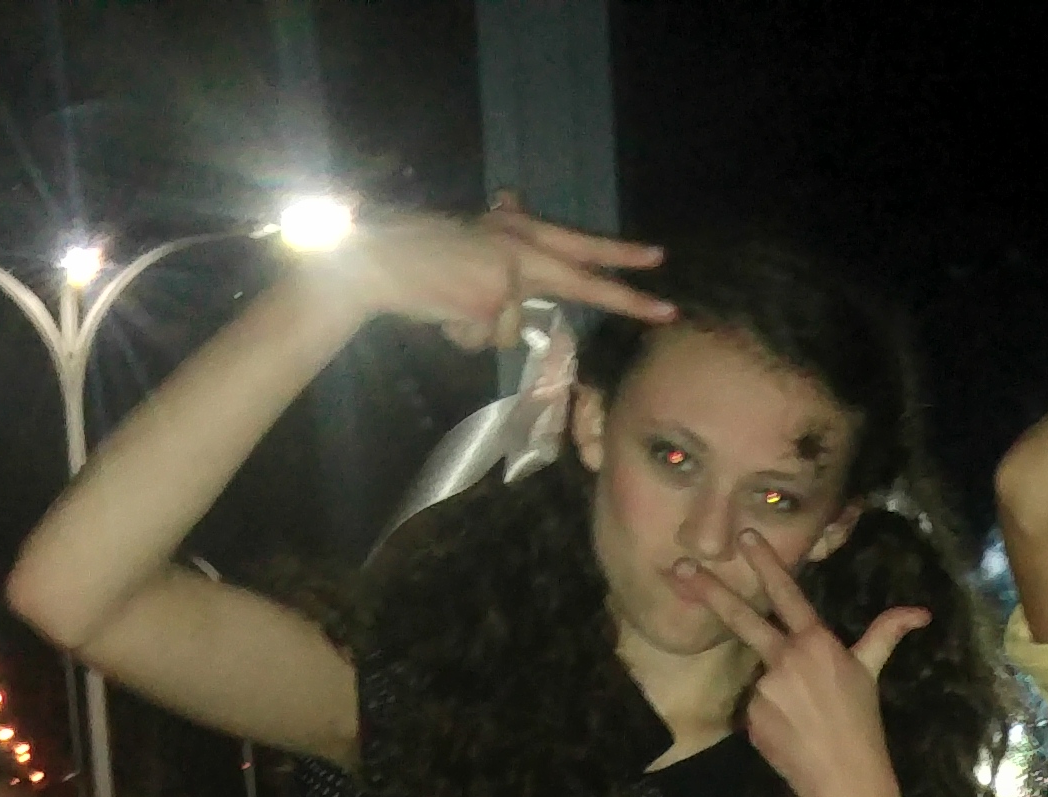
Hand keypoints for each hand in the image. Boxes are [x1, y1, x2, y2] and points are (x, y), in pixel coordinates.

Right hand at [338, 194, 673, 348]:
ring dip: (482, 329)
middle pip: (581, 281)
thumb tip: (514, 207)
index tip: (656, 258)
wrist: (378, 259)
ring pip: (515, 329)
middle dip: (627, 297)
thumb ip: (500, 238)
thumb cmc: (419, 254)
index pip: (577, 244)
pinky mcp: (493, 302)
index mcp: (516, 233)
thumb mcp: (467, 238)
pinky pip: (489, 339)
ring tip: (450, 303)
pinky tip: (443, 313)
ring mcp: (509, 277)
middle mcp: (519, 250)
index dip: (616, 253)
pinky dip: (464, 336)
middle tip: (669, 310)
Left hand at [681, 527, 925, 796]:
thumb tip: (922, 612)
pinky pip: (755, 710)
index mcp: (817, 643)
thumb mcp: (871, 673)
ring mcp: (765, 688)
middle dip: (709, 591)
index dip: (768, 564)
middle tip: (678, 569)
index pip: (788, 595)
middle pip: (742, 619)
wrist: (843, 778)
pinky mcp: (751, 716)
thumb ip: (885, 635)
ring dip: (776, 695)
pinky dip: (769, 719)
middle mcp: (787, 659)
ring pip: (761, 679)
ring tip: (803, 721)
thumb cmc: (861, 723)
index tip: (746, 537)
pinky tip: (790, 734)